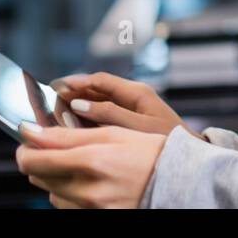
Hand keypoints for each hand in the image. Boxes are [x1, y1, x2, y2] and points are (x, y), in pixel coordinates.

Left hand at [16, 121, 166, 207]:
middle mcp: (87, 190)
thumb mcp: (112, 133)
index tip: (30, 138)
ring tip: (85, 166)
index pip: (33, 160)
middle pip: (38, 176)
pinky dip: (71, 193)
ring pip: (51, 193)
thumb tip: (30, 131)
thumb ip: (67, 134)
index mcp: (91, 161)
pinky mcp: (94, 218)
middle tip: (62, 148)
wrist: (176, 182)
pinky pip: (67, 206)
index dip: (25, 148)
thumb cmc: (148, 152)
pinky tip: (92, 182)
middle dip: (43, 160)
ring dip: (58, 177)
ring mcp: (90, 208)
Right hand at [49, 72, 198, 138]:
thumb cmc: (167, 140)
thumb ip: (109, 114)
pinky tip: (74, 130)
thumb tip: (79, 103)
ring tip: (57, 117)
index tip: (55, 87)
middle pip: (96, 90)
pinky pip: (101, 117)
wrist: (186, 158)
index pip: (100, 80)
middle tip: (51, 105)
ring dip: (77, 108)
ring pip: (96, 103)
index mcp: (136, 92)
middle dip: (73, 95)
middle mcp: (132, 97)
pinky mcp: (128, 123)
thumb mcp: (137, 126)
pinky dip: (86, 120)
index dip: (77, 81)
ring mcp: (130, 110)